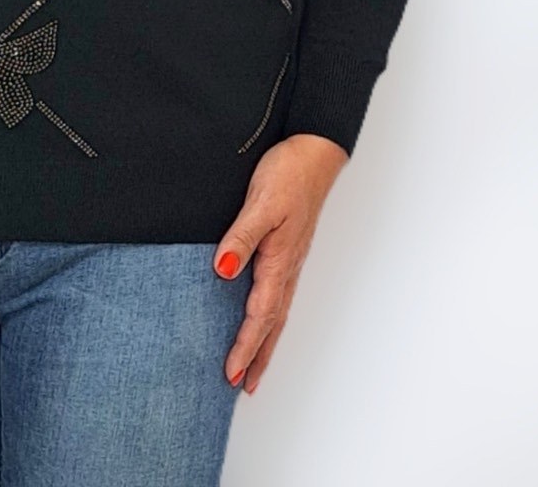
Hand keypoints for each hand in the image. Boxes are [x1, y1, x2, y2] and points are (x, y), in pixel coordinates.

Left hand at [213, 133, 349, 394]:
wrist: (313, 151)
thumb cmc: (289, 173)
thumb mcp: (261, 202)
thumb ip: (242, 236)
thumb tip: (224, 269)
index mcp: (279, 261)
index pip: (259, 315)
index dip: (244, 346)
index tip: (230, 374)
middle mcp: (287, 266)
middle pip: (272, 324)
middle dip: (257, 356)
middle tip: (242, 386)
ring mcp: (290, 259)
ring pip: (277, 312)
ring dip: (265, 342)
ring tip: (253, 367)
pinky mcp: (288, 247)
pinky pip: (278, 294)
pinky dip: (270, 317)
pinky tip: (263, 318)